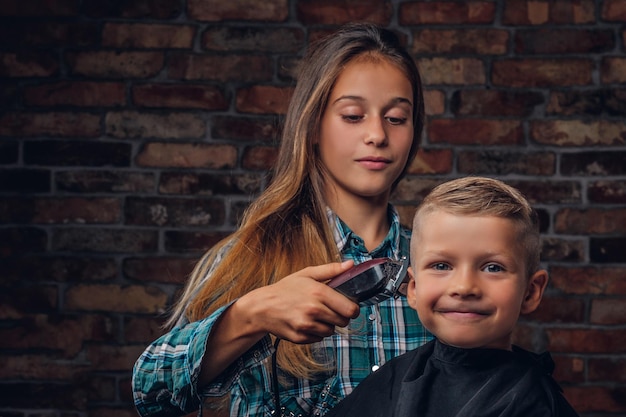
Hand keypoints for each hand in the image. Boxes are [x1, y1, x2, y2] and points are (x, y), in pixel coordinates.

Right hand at [235, 261, 360, 343]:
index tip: (348, 306)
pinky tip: (305, 322)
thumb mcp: (307, 274)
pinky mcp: (300, 338)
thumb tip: (351, 265)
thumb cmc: (285, 289)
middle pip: (343, 322)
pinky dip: (315, 332)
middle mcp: (314, 310)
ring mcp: (306, 326)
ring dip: (327, 325)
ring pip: (330, 331)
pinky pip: (318, 339)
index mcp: (319, 293)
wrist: (262, 307)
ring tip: (314, 315)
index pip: (351, 310)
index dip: (353, 309)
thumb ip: (331, 270)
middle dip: (339, 316)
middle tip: (329, 309)